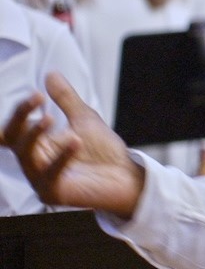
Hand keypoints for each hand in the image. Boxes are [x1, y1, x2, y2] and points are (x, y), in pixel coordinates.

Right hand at [0, 73, 143, 217]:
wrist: (126, 176)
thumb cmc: (103, 151)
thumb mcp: (84, 119)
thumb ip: (66, 99)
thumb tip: (51, 74)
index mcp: (37, 144)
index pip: (13, 128)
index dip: (19, 112)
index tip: (36, 95)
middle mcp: (34, 161)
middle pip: (13, 137)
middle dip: (20, 116)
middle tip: (36, 98)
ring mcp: (40, 179)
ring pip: (26, 155)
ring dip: (34, 134)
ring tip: (49, 117)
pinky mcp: (53, 193)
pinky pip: (50, 175)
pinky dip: (61, 157)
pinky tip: (75, 141)